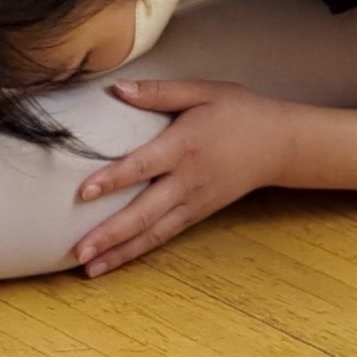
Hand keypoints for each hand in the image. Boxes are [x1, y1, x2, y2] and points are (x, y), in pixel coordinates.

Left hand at [71, 81, 292, 273]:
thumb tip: (118, 88)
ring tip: (89, 268)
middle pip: (144, 213)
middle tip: (78, 251)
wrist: (278, 145)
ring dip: (119, 252)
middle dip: (110, 234)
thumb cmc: (238, 112)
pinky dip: (138, 251)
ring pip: (152, 233)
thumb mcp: (202, 91)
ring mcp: (193, 203)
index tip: (84, 192)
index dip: (113, 179)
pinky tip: (115, 261)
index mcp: (184, 147)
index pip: (143, 166)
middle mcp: (186, 181)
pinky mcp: (198, 214)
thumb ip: (159, 92)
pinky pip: (164, 236)